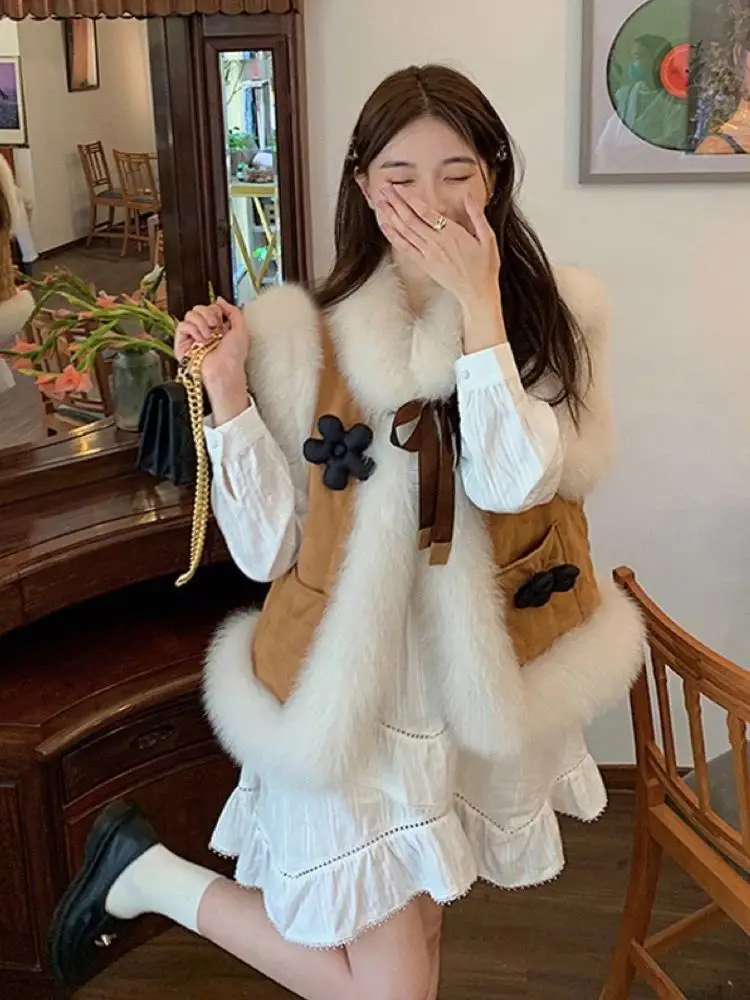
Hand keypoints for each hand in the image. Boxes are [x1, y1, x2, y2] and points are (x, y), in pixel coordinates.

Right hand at [174, 297, 248, 389]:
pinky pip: (182, 325)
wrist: (225, 371)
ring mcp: (193, 337)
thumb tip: (219, 299)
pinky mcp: (182, 343)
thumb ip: (233, 311)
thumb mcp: (241, 328)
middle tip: (214, 327)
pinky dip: (192, 330)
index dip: (215, 310)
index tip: (221, 321)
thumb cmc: (234, 356)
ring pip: (189, 314)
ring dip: (201, 323)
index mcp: (218, 327)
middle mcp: (205, 330)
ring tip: (208, 336)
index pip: (210, 307)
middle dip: (208, 314)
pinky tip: (200, 340)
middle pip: (198, 308)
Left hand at [376, 185, 500, 310]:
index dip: (410, 198)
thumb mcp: (488, 237)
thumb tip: (467, 195)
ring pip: (404, 231)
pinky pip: (404, 247)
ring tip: (380, 202)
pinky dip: (393, 235)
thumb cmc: (484, 267)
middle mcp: (436, 243)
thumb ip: (476, 215)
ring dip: (390, 216)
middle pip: (410, 219)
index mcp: (451, 234)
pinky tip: (385, 225)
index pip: (425, 212)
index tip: (399, 187)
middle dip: (395, 202)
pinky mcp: (423, 264)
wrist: (477, 293)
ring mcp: (427, 254)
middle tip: (384, 189)